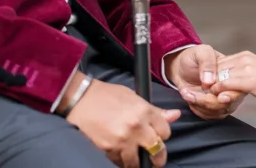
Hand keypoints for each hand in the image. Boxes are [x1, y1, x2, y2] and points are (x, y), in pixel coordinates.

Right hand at [65, 74, 179, 166]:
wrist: (80, 99)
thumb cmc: (107, 95)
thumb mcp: (133, 97)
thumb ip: (154, 110)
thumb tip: (175, 115)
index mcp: (144, 111)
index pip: (166, 132)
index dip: (162, 135)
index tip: (158, 137)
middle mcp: (137, 126)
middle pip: (158, 150)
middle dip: (158, 157)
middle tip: (155, 159)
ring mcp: (123, 140)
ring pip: (138, 162)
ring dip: (137, 161)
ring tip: (134, 157)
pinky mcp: (109, 149)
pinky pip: (120, 162)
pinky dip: (121, 161)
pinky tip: (119, 153)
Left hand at [165, 46, 245, 119]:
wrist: (181, 67)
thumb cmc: (194, 57)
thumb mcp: (201, 52)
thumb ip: (207, 62)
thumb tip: (210, 81)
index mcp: (233, 74)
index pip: (238, 89)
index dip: (230, 94)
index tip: (215, 93)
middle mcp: (230, 89)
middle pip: (227, 104)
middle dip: (208, 101)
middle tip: (190, 93)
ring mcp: (221, 100)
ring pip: (218, 112)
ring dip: (200, 105)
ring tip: (186, 93)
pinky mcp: (211, 108)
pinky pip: (209, 116)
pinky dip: (197, 109)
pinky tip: (189, 98)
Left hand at [209, 51, 255, 108]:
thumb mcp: (255, 73)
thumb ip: (241, 73)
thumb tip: (226, 80)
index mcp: (245, 55)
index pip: (219, 62)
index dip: (211, 75)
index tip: (206, 87)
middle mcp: (244, 58)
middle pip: (217, 68)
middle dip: (209, 80)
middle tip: (203, 93)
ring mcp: (247, 67)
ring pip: (220, 75)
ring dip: (212, 87)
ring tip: (207, 97)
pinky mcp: (250, 80)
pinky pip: (227, 84)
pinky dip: (219, 91)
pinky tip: (217, 98)